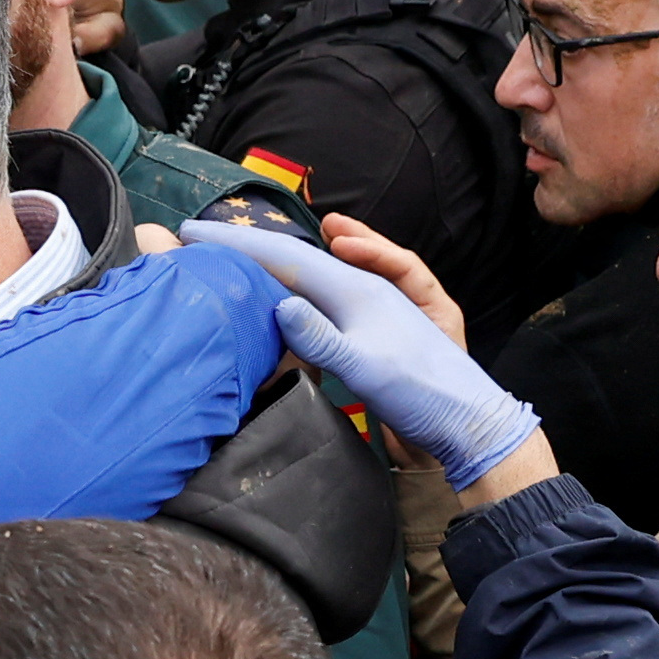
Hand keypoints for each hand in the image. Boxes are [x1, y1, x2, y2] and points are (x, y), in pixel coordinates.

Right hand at [208, 215, 543, 491]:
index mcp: (357, 292)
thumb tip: (279, 305)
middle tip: (204, 240)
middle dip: (250, 248)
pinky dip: (297, 292)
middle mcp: (362, 292)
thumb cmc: (422, 396)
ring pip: (311, 277)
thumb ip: (322, 337)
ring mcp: (367, 313)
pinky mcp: (368, 335)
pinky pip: (323, 302)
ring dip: (272, 265)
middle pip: (296, 260)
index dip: (240, 245)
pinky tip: (287, 300)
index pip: (289, 258)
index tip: (193, 233)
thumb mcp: (367, 368)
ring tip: (238, 258)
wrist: (465, 424)